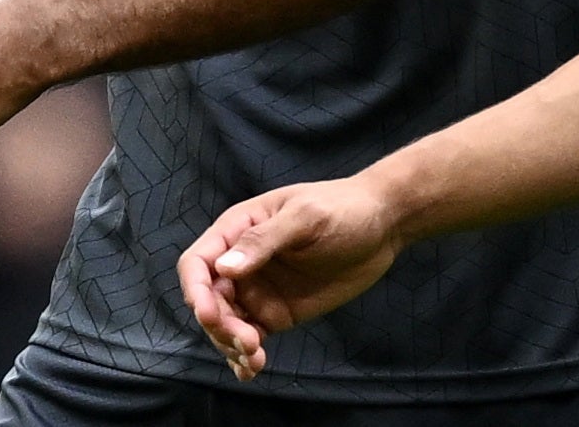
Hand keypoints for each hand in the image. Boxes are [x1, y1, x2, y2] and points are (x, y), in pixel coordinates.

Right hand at [178, 180, 404, 379]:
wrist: (382, 226)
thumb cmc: (343, 209)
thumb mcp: (306, 217)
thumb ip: (264, 240)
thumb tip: (223, 268)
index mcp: (238, 229)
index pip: (198, 262)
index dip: (196, 289)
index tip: (209, 313)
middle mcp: (240, 263)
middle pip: (210, 300)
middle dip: (219, 324)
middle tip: (248, 340)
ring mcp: (257, 290)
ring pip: (226, 324)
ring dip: (231, 344)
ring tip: (255, 357)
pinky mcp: (275, 313)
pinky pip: (249, 337)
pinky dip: (244, 355)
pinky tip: (250, 370)